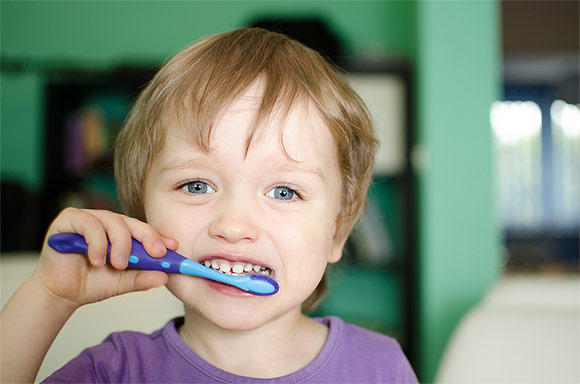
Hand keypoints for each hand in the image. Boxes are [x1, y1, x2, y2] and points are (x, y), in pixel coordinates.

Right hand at [34, 207, 177, 307]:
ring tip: (117, 264)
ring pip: (112, 221)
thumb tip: (164, 277)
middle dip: (146, 238)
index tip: (173, 248)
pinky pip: (88, 224)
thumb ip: (142, 278)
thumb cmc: (91, 283)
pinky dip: (96, 242)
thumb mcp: (122, 282)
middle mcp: (107, 222)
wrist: (60, 293)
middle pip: (131, 222)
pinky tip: (97, 260)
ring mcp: (88, 218)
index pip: (144, 230)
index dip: (159, 237)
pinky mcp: (69, 220)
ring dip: (119, 244)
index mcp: (122, 233)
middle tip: (155, 254)